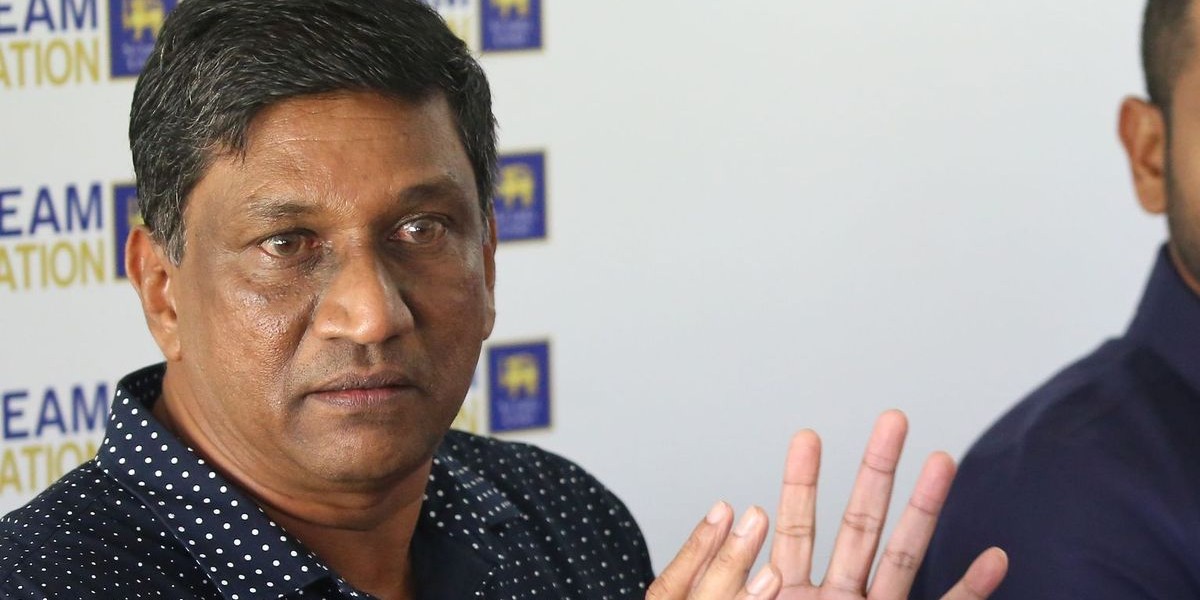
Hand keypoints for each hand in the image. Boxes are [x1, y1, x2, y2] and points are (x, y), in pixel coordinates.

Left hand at [646, 410, 1007, 598]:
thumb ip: (734, 588)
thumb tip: (734, 522)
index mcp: (785, 596)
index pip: (793, 527)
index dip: (800, 482)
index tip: (806, 435)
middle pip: (858, 525)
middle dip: (874, 471)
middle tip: (890, 418)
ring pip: (904, 558)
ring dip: (926, 512)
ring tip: (942, 459)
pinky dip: (968, 590)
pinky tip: (994, 556)